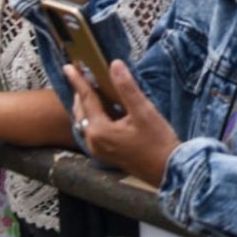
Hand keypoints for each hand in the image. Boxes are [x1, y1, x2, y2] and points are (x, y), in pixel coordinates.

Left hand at [65, 60, 178, 184]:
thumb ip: (126, 87)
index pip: (86, 98)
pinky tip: (103, 110)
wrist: (168, 170)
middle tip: (79, 74)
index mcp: (99, 130)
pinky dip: (93, 116)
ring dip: (86, 104)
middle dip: (80, 92)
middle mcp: (93, 141)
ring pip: (86, 121)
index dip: (78, 80)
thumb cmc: (157, 142)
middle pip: (82, 111)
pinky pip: (92, 130)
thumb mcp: (143, 111)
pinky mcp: (106, 154)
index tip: (68, 67)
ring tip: (90, 89)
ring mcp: (98, 150)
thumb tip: (114, 65)